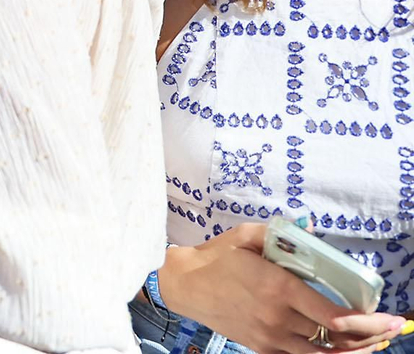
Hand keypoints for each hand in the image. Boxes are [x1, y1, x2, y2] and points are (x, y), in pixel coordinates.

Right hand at [159, 224, 405, 353]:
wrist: (184, 284)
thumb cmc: (216, 257)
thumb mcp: (246, 236)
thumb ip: (281, 235)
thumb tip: (310, 233)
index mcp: (279, 289)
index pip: (337, 318)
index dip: (370, 324)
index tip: (390, 320)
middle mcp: (278, 318)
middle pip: (337, 339)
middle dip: (370, 337)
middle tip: (391, 331)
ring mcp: (269, 337)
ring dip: (352, 350)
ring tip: (372, 343)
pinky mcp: (261, 347)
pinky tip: (340, 348)